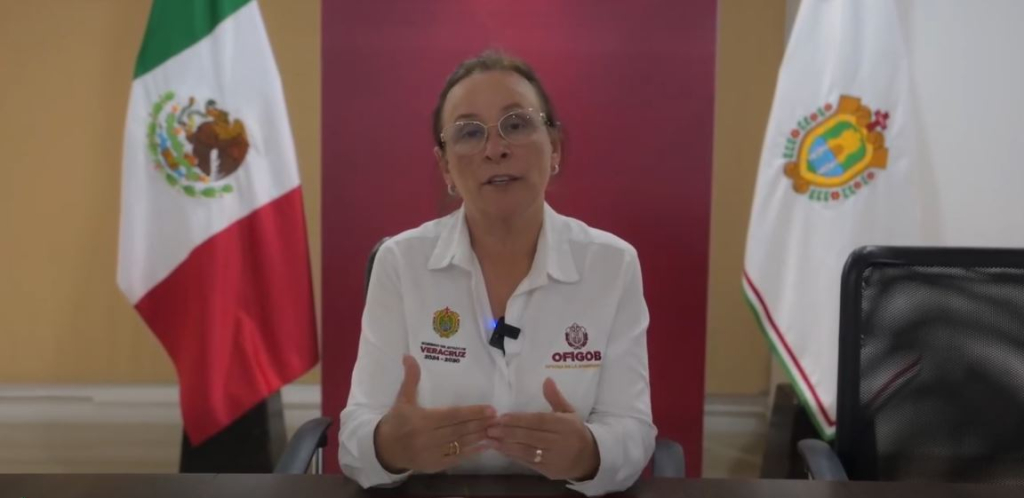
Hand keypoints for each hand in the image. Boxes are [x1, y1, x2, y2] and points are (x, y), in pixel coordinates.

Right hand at [374, 355, 497, 472]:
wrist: (384, 449)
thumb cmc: (396, 422)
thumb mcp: (403, 400)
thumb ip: (411, 379)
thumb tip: (409, 356)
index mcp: (422, 420)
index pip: (453, 415)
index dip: (473, 413)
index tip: (490, 409)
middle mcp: (428, 438)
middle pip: (460, 430)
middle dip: (480, 424)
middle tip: (498, 418)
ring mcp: (432, 453)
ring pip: (460, 444)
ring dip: (479, 437)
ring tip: (495, 430)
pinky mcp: (434, 465)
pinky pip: (456, 459)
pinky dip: (471, 453)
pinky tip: (484, 446)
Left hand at [487, 378, 599, 480]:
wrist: (589, 458)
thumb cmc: (574, 431)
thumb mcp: (569, 412)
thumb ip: (555, 397)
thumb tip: (547, 379)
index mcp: (566, 425)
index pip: (539, 421)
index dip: (520, 420)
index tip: (502, 417)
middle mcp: (560, 442)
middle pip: (531, 436)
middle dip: (508, 432)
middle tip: (489, 428)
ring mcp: (554, 458)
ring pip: (527, 451)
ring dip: (506, 445)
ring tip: (490, 439)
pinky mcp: (548, 471)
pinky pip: (528, 463)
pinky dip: (513, 456)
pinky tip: (501, 450)